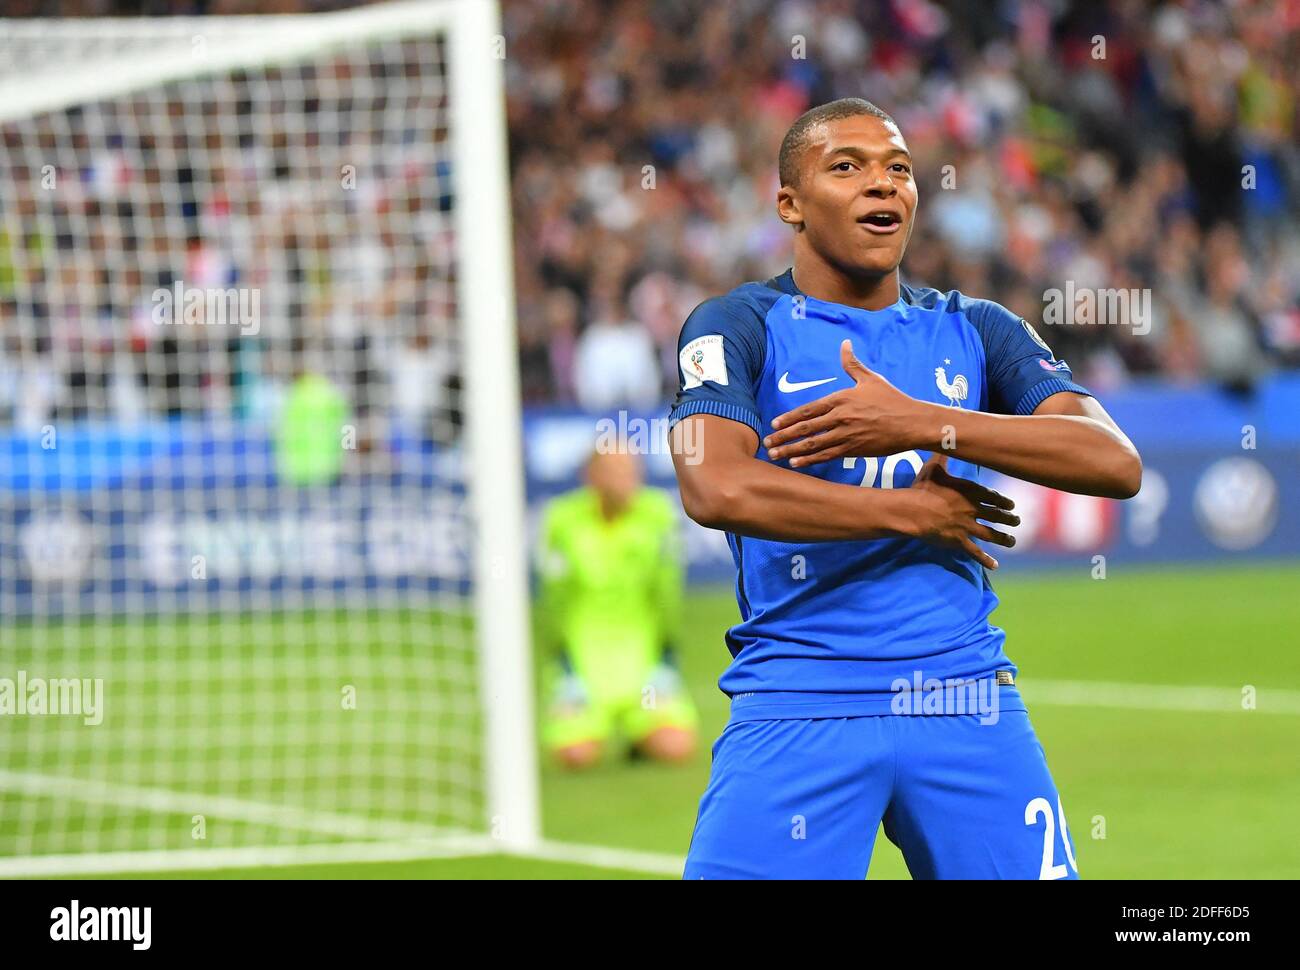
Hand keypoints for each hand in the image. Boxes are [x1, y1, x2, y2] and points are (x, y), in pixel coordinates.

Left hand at [764, 340, 924, 466]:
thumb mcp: (870, 378)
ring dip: (791, 450)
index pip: (808, 410)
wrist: (911, 422)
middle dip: (783, 436)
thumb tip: (844, 343)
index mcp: (841, 399)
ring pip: (812, 444)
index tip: (773, 424)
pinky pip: (826, 456)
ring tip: (774, 455)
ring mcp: (846, 435)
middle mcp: (840, 417)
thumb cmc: (892, 399)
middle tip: (767, 442)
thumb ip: (852, 364)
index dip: (789, 417)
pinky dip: (810, 460)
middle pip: (805, 428)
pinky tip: (796, 464)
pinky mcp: (853, 449)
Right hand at [907, 452, 1017, 569]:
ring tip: (1012, 541)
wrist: (915, 511)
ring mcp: (967, 526)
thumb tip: (943, 439)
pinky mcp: (959, 541)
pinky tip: (996, 565)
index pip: (993, 496)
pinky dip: (985, 559)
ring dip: (1004, 538)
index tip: (1011, 505)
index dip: (1003, 501)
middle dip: (1008, 518)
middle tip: (1017, 521)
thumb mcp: (934, 469)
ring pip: (991, 534)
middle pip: (997, 515)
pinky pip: (975, 552)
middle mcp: (973, 509)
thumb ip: (942, 457)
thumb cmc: (922, 489)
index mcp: (970, 492)